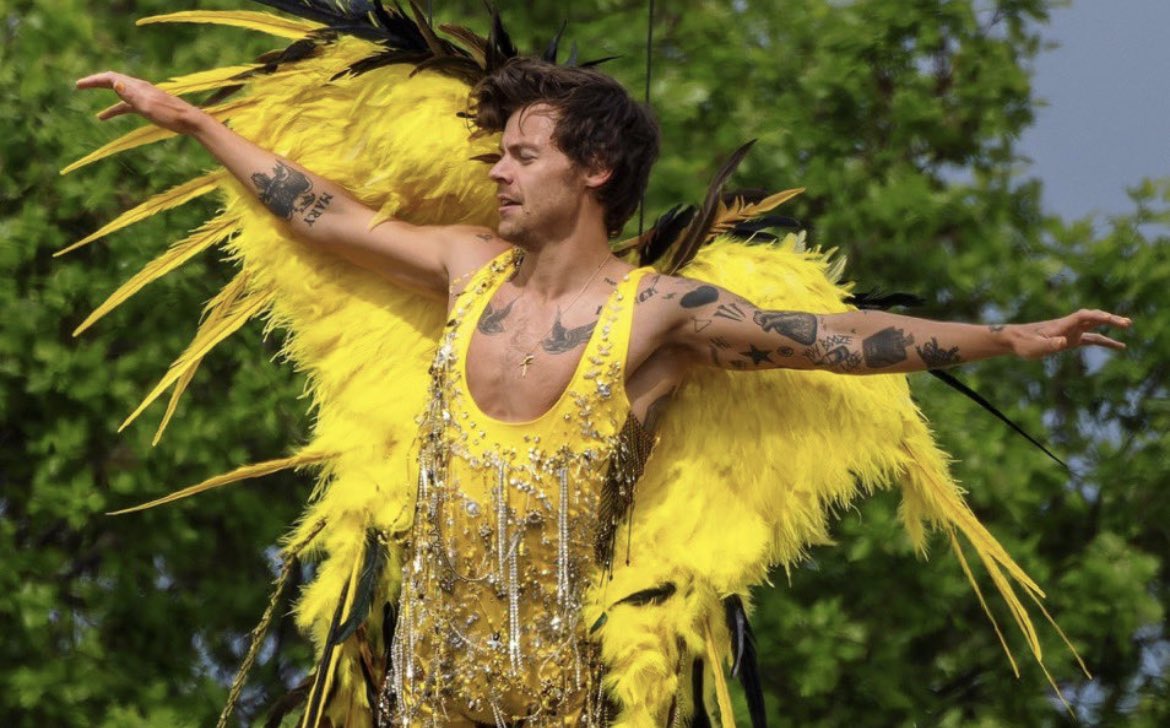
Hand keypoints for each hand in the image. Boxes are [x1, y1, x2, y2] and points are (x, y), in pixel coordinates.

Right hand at [75, 71, 206, 134]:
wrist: (190, 121)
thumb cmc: (170, 115)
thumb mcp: (148, 106)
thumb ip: (130, 95)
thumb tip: (114, 82)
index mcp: (137, 86)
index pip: (111, 78)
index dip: (94, 80)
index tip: (79, 85)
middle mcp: (139, 88)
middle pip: (113, 81)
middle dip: (96, 83)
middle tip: (79, 85)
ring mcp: (143, 97)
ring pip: (119, 93)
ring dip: (103, 96)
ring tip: (87, 100)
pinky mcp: (148, 106)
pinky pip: (126, 105)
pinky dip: (114, 109)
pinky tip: (105, 116)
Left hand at [1008, 309, 1130, 358]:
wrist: (1014, 340)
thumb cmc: (1023, 343)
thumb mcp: (1035, 347)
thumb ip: (1049, 345)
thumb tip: (1063, 343)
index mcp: (1062, 325)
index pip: (1083, 316)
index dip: (1097, 316)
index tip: (1110, 318)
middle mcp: (1069, 325)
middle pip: (1093, 318)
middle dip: (1110, 319)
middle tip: (1127, 323)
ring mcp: (1071, 332)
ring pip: (1095, 326)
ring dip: (1111, 325)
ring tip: (1128, 326)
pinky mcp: (1071, 340)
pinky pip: (1092, 338)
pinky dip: (1106, 341)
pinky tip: (1119, 346)